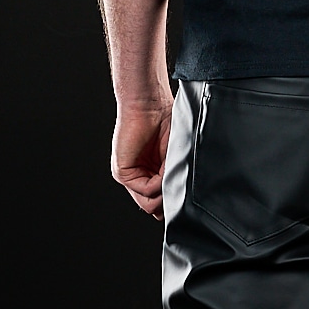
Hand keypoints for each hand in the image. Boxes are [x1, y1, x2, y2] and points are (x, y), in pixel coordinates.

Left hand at [111, 99, 173, 221]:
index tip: (185, 193)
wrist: (149, 103)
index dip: (173, 199)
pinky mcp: (123, 172)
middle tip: (179, 185)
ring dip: (165, 191)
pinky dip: (159, 182)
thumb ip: (171, 176)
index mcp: (151, 172)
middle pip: (154, 206)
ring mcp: (130, 175)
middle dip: (169, 200)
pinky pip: (145, 190)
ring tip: (173, 173)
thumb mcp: (173, 154)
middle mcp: (139, 176)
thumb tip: (177, 201)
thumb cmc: (164, 120)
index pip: (160, 200)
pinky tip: (165, 168)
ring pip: (149, 203)